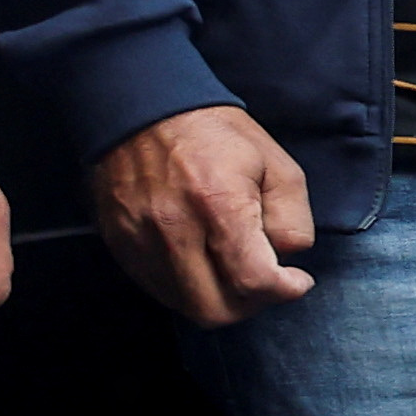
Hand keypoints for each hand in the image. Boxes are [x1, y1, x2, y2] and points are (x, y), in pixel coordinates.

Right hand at [90, 104, 316, 328]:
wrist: (140, 105)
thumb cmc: (215, 134)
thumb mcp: (276, 165)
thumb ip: (292, 220)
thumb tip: (286, 260)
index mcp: (217, 205)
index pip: (253, 281)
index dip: (284, 290)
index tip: (296, 280)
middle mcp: (172, 228)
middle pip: (216, 310)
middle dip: (251, 304)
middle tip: (264, 281)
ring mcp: (139, 238)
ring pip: (185, 305)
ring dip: (218, 299)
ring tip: (233, 270)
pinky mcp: (118, 241)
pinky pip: (157, 288)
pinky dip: (187, 288)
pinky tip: (202, 263)